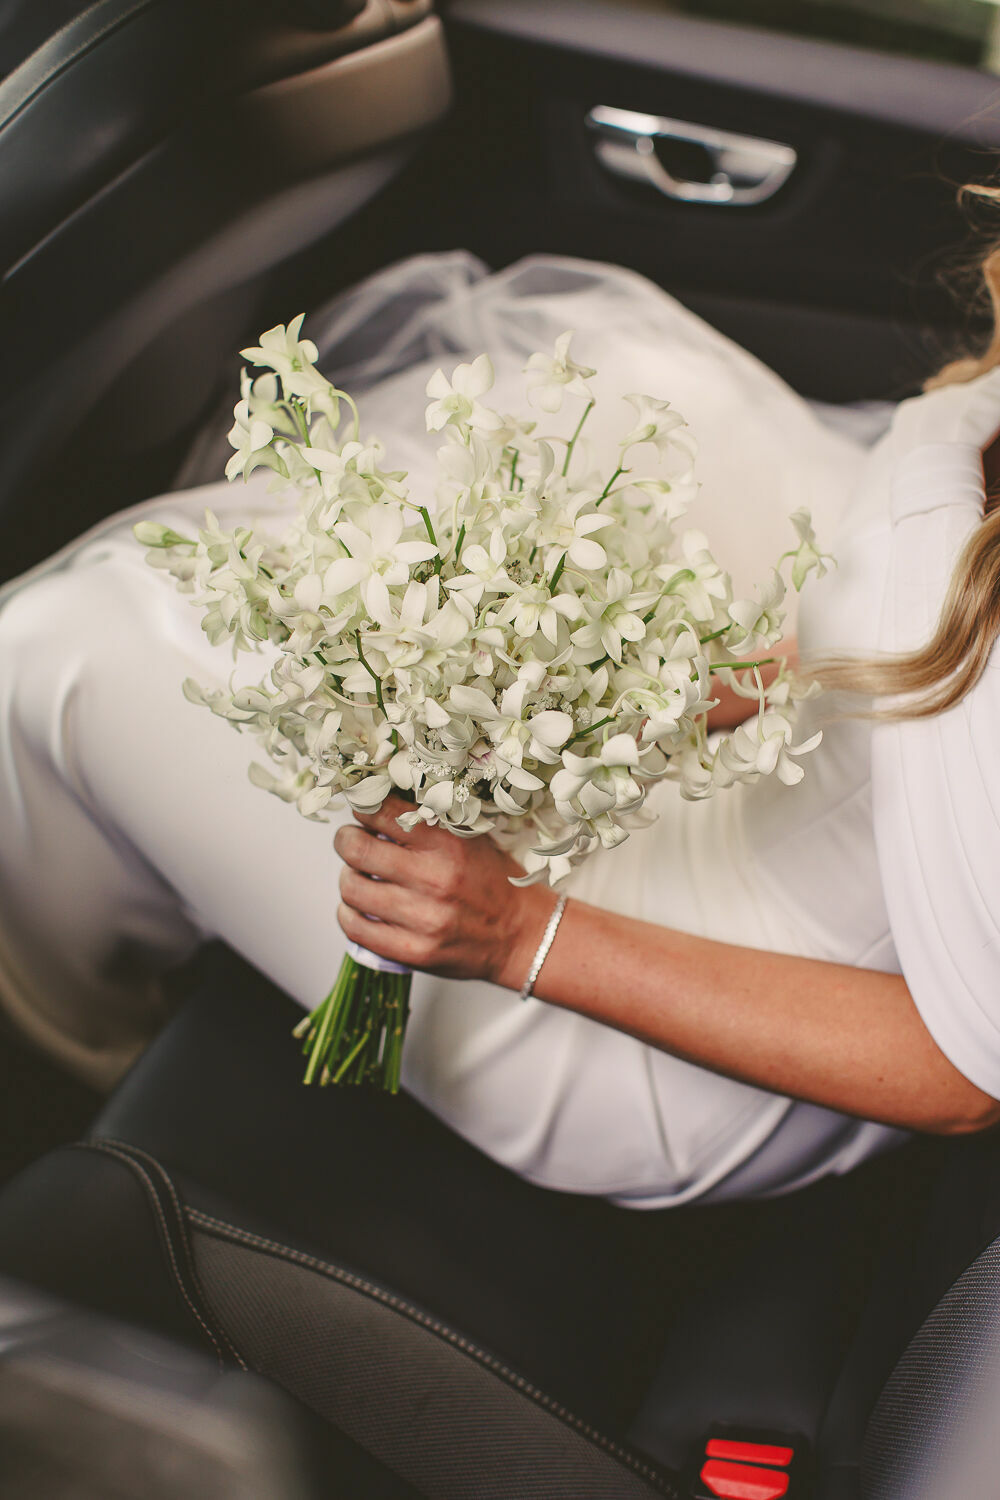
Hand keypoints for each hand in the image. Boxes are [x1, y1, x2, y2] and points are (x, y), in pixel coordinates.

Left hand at [333, 796, 558, 989]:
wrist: (522, 934)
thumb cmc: (494, 884)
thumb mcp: (472, 838)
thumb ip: (429, 822)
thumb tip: (380, 802)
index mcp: (448, 844)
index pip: (382, 812)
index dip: (362, 807)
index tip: (360, 810)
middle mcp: (433, 879)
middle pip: (357, 849)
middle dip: (346, 840)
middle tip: (350, 841)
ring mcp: (422, 919)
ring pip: (351, 889)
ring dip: (347, 878)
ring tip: (358, 877)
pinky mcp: (412, 951)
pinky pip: (356, 929)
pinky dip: (348, 914)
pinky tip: (357, 908)